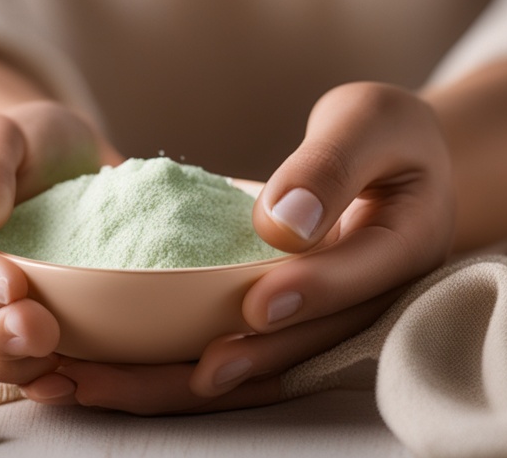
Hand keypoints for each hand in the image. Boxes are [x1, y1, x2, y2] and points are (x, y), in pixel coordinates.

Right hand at [0, 100, 119, 383]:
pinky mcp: (60, 341)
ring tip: (62, 364)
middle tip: (39, 330)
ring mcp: (15, 325)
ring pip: (7, 364)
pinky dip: (62, 385)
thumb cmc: (36, 146)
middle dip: (1, 340)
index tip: (12, 281)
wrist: (81, 167)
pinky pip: (50, 374)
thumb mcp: (11, 134)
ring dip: (30, 370)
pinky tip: (80, 382)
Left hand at [21, 82, 453, 413]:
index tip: (258, 301)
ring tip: (110, 386)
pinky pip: (227, 358)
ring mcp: (319, 325)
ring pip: (256, 370)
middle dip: (243, 362)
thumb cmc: (383, 134)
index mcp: (401, 248)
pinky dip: (170, 371)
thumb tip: (284, 223)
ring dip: (184, 385)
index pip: (360, 277)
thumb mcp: (368, 120)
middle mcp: (364, 303)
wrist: (391, 167)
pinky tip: (105, 374)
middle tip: (189, 373)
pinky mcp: (276, 330)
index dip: (312, 292)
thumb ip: (331, 164)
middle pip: (304, 345)